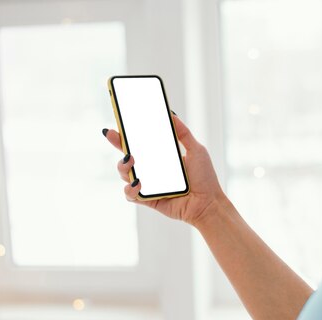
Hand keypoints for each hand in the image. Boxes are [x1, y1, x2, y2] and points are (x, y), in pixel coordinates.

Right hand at [103, 115, 226, 226]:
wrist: (208, 203)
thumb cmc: (204, 178)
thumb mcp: (196, 150)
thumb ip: (183, 133)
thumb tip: (171, 114)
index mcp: (160, 157)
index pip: (140, 143)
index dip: (127, 133)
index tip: (119, 122)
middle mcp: (151, 170)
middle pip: (127, 156)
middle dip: (117, 144)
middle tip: (113, 135)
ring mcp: (148, 185)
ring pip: (124, 174)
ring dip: (122, 165)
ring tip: (131, 160)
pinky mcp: (147, 199)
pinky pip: (130, 194)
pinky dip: (130, 188)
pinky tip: (138, 182)